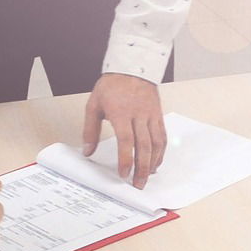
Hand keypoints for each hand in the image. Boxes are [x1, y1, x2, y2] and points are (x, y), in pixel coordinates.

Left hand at [82, 74, 164, 188]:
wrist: (133, 66)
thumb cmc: (112, 85)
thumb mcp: (94, 104)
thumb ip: (90, 130)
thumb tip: (88, 151)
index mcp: (121, 113)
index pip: (126, 141)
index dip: (126, 159)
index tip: (123, 174)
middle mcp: (138, 115)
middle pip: (144, 146)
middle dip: (141, 168)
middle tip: (137, 184)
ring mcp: (151, 115)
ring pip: (156, 143)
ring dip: (153, 162)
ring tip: (147, 176)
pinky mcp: (158, 115)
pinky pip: (162, 136)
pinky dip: (161, 152)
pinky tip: (156, 162)